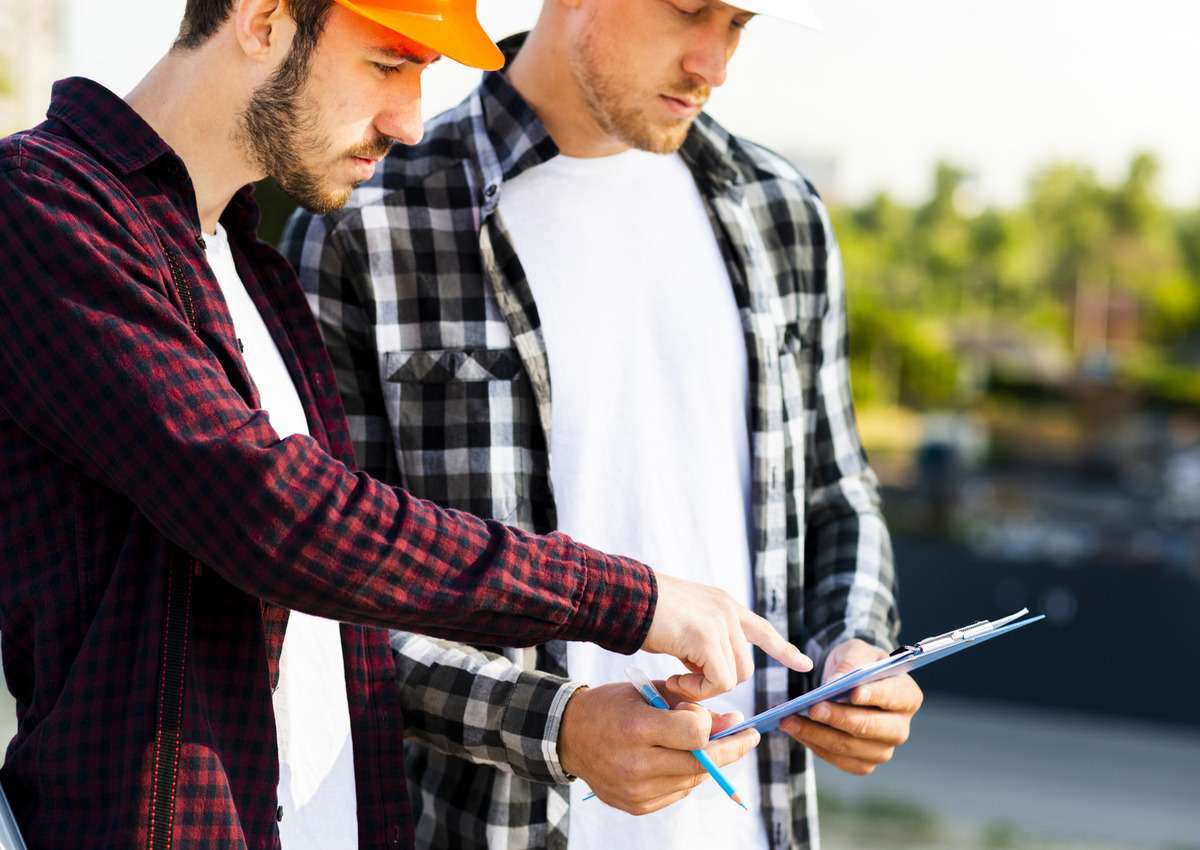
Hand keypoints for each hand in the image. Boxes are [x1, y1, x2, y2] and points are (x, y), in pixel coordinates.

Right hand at [558, 680, 759, 815]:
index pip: (696, 734)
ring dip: (708, 762)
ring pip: (693, 779)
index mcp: (637, 728)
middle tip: (748, 736)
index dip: (713, 725)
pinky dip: (686, 775)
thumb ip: (689, 705)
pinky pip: (678, 792)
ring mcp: (636, 790)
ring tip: (710, 744)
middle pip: (701, 762)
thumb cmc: (612, 706)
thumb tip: (732, 721)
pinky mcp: (636, 806)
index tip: (727, 717)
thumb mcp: (648, 691)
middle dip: (729, 748)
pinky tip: (681, 759)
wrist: (569, 736)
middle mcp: (636, 764)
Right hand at [642, 573, 811, 700]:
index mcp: (722, 604)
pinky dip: (697, 690)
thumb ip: (700, 643)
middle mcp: (727, 610)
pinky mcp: (707, 638)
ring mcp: (720, 622)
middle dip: (720, 682)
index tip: (805, 664)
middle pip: (745, 666)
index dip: (783, 649)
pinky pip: (718, 682)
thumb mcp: (681, 625)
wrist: (623, 597)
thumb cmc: (641, 613)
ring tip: (675, 680)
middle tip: (683, 683)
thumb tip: (704, 672)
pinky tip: (673, 680)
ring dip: (705, 688)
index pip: (762, 629)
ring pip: (734, 677)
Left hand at [780, 639, 922, 774]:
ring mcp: (883, 749)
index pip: (893, 697)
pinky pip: (838, 759)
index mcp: (908, 696)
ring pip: (849, 747)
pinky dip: (815, 745)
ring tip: (789, 719)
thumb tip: (833, 684)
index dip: (873, 696)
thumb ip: (849, 664)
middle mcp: (900, 728)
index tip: (852, 692)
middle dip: (838, 718)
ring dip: (816, 734)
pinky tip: (797, 730)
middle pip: (870, 727)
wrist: (849, 684)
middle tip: (811, 707)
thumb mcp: (855, 652)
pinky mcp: (863, 763)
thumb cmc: (858, 664)